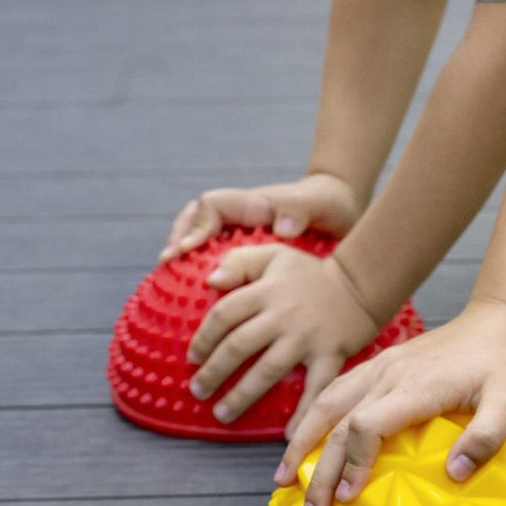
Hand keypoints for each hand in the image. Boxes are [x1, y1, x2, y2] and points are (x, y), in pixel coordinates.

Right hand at [160, 172, 360, 262]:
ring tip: (168, 280)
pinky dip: (203, 275)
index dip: (195, 226)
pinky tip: (199, 302)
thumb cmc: (327, 205)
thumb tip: (282, 229)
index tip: (188, 249)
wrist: (339, 213)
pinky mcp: (246, 253)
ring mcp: (239, 235)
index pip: (211, 207)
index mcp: (250, 204)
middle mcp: (238, 217)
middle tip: (166, 264)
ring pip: (200, 240)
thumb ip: (299, 211)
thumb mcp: (318, 204)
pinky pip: (217, 261)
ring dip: (183, 257)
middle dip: (177, 239)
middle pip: (194, 221)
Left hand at [186, 245, 380, 431]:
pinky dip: (303, 412)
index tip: (193, 358)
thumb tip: (210, 281)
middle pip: (239, 345)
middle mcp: (283, 315)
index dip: (204, 338)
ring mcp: (306, 338)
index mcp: (266, 291)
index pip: (225, 315)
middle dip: (214, 372)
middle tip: (198, 391)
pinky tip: (288, 434)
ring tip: (223, 413)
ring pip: (268, 370)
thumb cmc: (312, 273)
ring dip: (242, 395)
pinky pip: (315, 387)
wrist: (361, 284)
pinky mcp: (330, 355)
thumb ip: (239, 262)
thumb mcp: (274, 254)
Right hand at [276, 300, 505, 505]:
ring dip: (302, 441)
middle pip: (338, 422)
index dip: (354, 463)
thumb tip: (454, 474)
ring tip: (284, 479)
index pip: (368, 425)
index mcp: (417, 387)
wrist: (499, 322)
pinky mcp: (381, 365)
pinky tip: (303, 440)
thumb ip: (486, 437)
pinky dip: (313, 417)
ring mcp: (381, 368)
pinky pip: (335, 390)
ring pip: (326, 403)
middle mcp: (389, 375)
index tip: (347, 498)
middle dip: (319, 471)